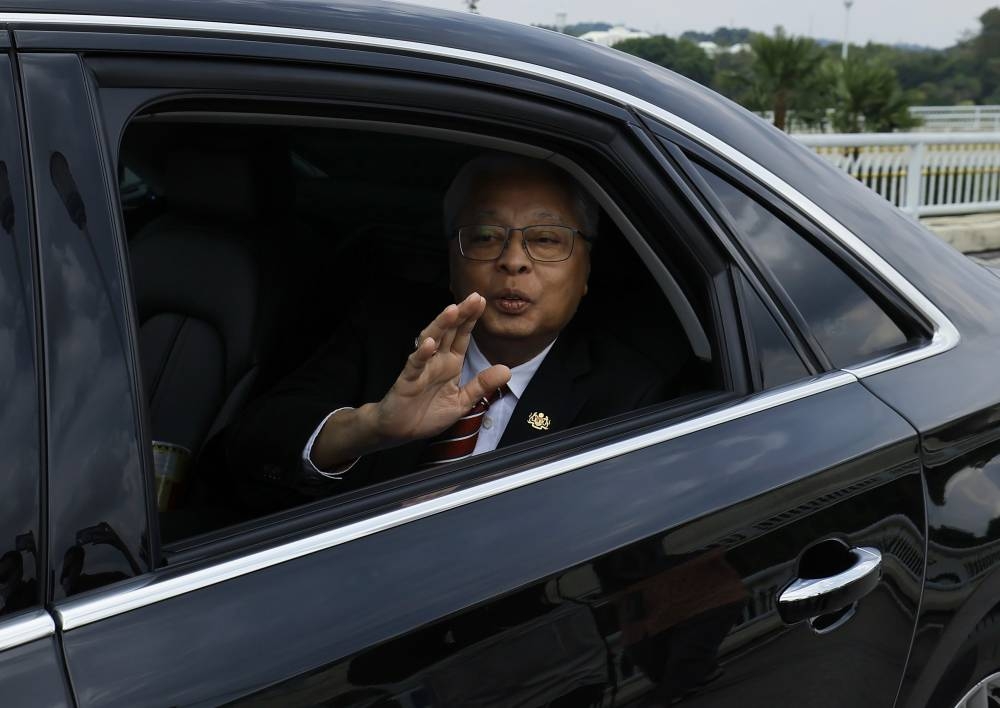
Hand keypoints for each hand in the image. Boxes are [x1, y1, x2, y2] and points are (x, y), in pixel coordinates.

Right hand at [310, 293, 510, 468]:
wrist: (400, 430)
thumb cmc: (428, 413)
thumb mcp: (462, 401)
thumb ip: (481, 385)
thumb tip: (507, 370)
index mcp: (450, 363)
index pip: (462, 336)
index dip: (471, 319)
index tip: (482, 301)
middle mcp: (436, 361)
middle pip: (449, 332)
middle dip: (460, 314)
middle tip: (474, 297)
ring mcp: (421, 368)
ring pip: (431, 341)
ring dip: (441, 325)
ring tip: (452, 311)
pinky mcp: (407, 380)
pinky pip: (414, 364)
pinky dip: (421, 354)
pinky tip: (429, 344)